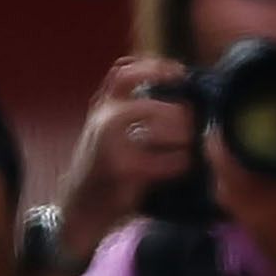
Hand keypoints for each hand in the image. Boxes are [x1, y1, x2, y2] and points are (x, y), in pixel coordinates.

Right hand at [58, 56, 197, 259]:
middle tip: (194, 127)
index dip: (155, 67)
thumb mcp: (110, 131)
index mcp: (103, 107)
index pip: (124, 72)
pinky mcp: (126, 169)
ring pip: (163, 129)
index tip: (181, 73)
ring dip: (184, 139)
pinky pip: (169, 160)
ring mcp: (112, 144)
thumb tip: (180, 94)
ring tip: (189, 148)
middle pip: (155, 104)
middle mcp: (104, 120)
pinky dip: (181, 163)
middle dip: (182, 115)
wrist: (81, 208)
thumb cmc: (104, 169)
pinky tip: (182, 167)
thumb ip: (133, 111)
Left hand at [205, 140, 275, 275]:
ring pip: (219, 185)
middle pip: (216, 168)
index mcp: (263, 187)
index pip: (223, 154)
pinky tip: (245, 177)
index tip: (224, 118)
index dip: (218, 133)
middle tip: (227, 130)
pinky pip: (228, 200)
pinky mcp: (245, 229)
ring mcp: (241, 218)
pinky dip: (231, 184)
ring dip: (222, 167)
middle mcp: (244, 202)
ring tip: (234, 150)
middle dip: (218, 147)